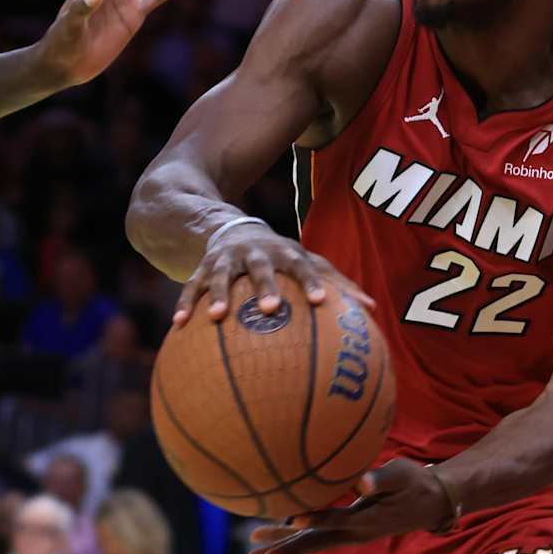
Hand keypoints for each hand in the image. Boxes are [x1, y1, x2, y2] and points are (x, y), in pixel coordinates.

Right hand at [172, 222, 373, 326]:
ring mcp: (226, 259)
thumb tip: (373, 310)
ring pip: (220, 275)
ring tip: (214, 317)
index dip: (311, 282)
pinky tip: (179, 325)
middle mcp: (255, 253)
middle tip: (271, 309)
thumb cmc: (280, 256)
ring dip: (216, 294)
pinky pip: (190, 285)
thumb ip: (336, 284)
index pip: (302, 265)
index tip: (321, 302)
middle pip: (260, 267)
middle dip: (265, 285)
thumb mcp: (305, 261)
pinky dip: (185, 303)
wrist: (230, 228)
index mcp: (284, 253)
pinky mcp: (202, 267)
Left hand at [247, 459, 454, 553]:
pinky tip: (272, 534)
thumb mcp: (402, 477)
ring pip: (311, 544)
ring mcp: (349, 534)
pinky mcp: (347, 529)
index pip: (335, 522)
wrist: (430, 501)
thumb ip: (381, 479)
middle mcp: (353, 533)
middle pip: (314, 544)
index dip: (313, 519)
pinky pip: (316, 536)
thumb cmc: (415, 483)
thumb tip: (361, 482)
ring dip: (282, 548)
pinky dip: (293, 537)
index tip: (290, 518)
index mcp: (365, 521)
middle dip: (284, 551)